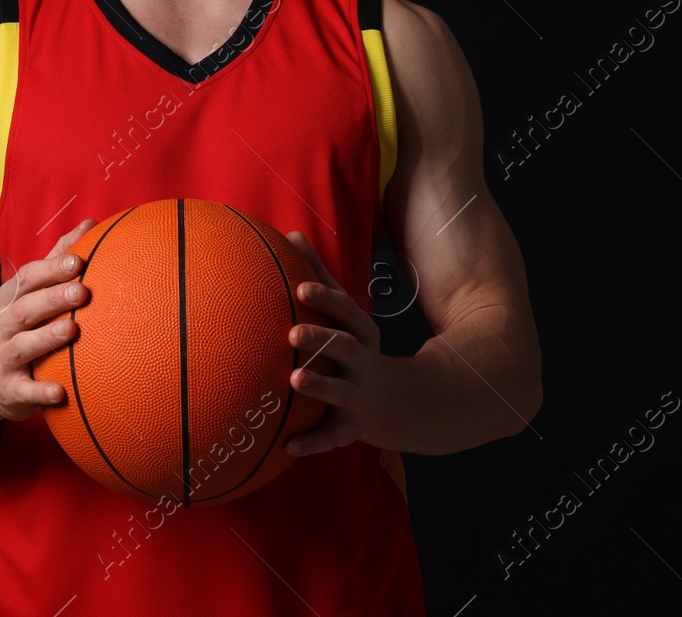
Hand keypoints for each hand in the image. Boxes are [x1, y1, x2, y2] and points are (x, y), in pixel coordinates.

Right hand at [0, 219, 97, 420]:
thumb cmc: (18, 327)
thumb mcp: (29, 293)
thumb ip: (58, 259)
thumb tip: (91, 224)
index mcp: (10, 299)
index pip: (28, 279)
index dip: (51, 269)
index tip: (78, 261)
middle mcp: (3, 326)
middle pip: (26, 309)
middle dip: (52, 299)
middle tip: (82, 292)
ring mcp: (4, 358)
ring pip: (23, 347)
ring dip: (46, 338)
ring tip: (71, 330)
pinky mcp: (9, 390)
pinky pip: (24, 391)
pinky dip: (40, 392)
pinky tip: (60, 392)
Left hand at [283, 229, 389, 456]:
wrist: (394, 401)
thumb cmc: (353, 345)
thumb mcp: (344, 313)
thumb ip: (318, 276)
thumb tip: (290, 235)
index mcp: (361, 333)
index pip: (346, 312)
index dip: (326, 299)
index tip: (301, 289)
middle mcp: (364, 363)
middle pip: (346, 348)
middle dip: (322, 340)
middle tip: (293, 333)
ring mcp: (359, 396)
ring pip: (340, 391)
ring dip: (318, 386)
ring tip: (292, 379)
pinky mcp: (351, 428)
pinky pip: (330, 437)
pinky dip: (311, 442)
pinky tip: (287, 447)